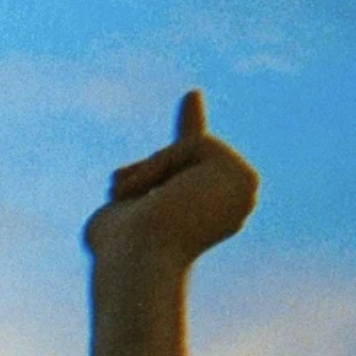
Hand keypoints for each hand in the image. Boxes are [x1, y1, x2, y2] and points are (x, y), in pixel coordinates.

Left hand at [85, 90, 258, 268]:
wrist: (137, 260)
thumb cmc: (118, 251)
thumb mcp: (113, 214)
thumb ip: (125, 196)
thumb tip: (120, 182)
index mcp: (211, 218)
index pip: (195, 166)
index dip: (190, 127)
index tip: (191, 95)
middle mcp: (235, 204)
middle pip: (187, 153)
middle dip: (145, 171)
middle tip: (119, 196)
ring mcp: (243, 190)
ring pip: (190, 147)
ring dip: (150, 171)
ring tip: (136, 203)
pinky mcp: (239, 174)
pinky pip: (195, 144)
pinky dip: (164, 165)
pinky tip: (154, 196)